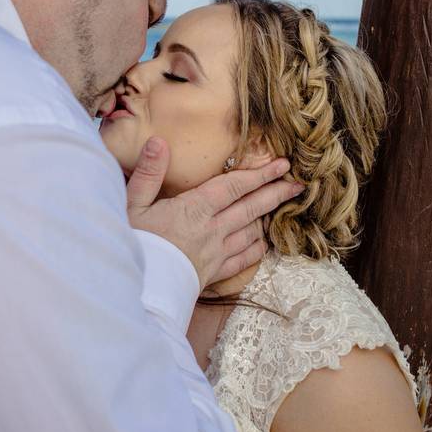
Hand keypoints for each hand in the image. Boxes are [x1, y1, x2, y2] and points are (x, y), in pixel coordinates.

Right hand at [126, 137, 303, 287]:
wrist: (140, 289)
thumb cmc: (135, 244)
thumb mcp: (133, 204)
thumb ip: (149, 173)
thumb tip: (158, 142)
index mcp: (195, 208)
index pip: (235, 186)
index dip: (260, 174)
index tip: (281, 164)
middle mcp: (213, 229)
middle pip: (252, 207)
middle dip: (277, 193)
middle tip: (298, 184)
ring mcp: (217, 252)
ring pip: (253, 231)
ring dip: (268, 217)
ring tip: (281, 206)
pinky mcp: (215, 272)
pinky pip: (245, 258)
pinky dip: (258, 247)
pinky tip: (263, 240)